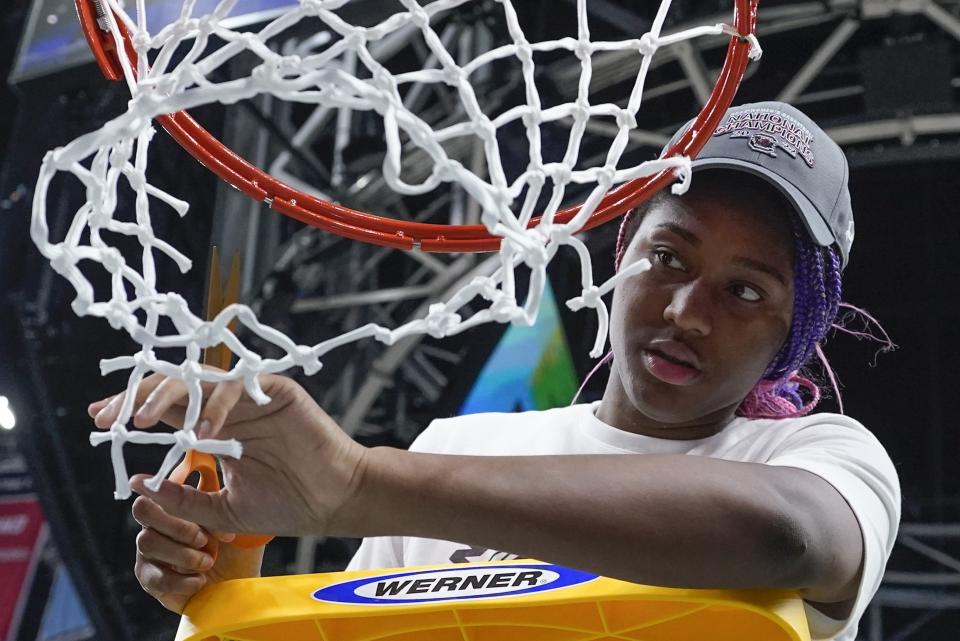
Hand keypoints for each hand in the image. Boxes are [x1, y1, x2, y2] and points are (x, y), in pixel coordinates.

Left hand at [88, 373, 368, 537]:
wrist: (335, 500)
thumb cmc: (288, 504)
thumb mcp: (223, 509)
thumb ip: (184, 497)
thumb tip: (139, 483)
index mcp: (216, 430)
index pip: (166, 410)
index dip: (132, 409)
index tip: (100, 419)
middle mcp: (230, 408)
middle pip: (175, 387)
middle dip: (136, 396)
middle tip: (108, 413)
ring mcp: (253, 397)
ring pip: (199, 380)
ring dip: (166, 396)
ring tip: (141, 420)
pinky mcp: (276, 390)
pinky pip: (238, 387)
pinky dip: (214, 406)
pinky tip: (201, 433)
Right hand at [130, 495, 262, 612]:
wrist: (240, 585)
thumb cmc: (238, 548)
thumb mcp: (234, 520)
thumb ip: (215, 499)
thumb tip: (204, 483)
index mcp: (178, 502)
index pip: (157, 485)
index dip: (174, 493)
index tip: (202, 513)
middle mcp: (158, 523)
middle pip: (142, 509)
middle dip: (176, 525)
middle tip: (203, 540)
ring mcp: (151, 550)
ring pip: (145, 542)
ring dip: (182, 554)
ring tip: (208, 562)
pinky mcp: (150, 579)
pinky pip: (152, 576)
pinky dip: (180, 580)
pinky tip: (199, 580)